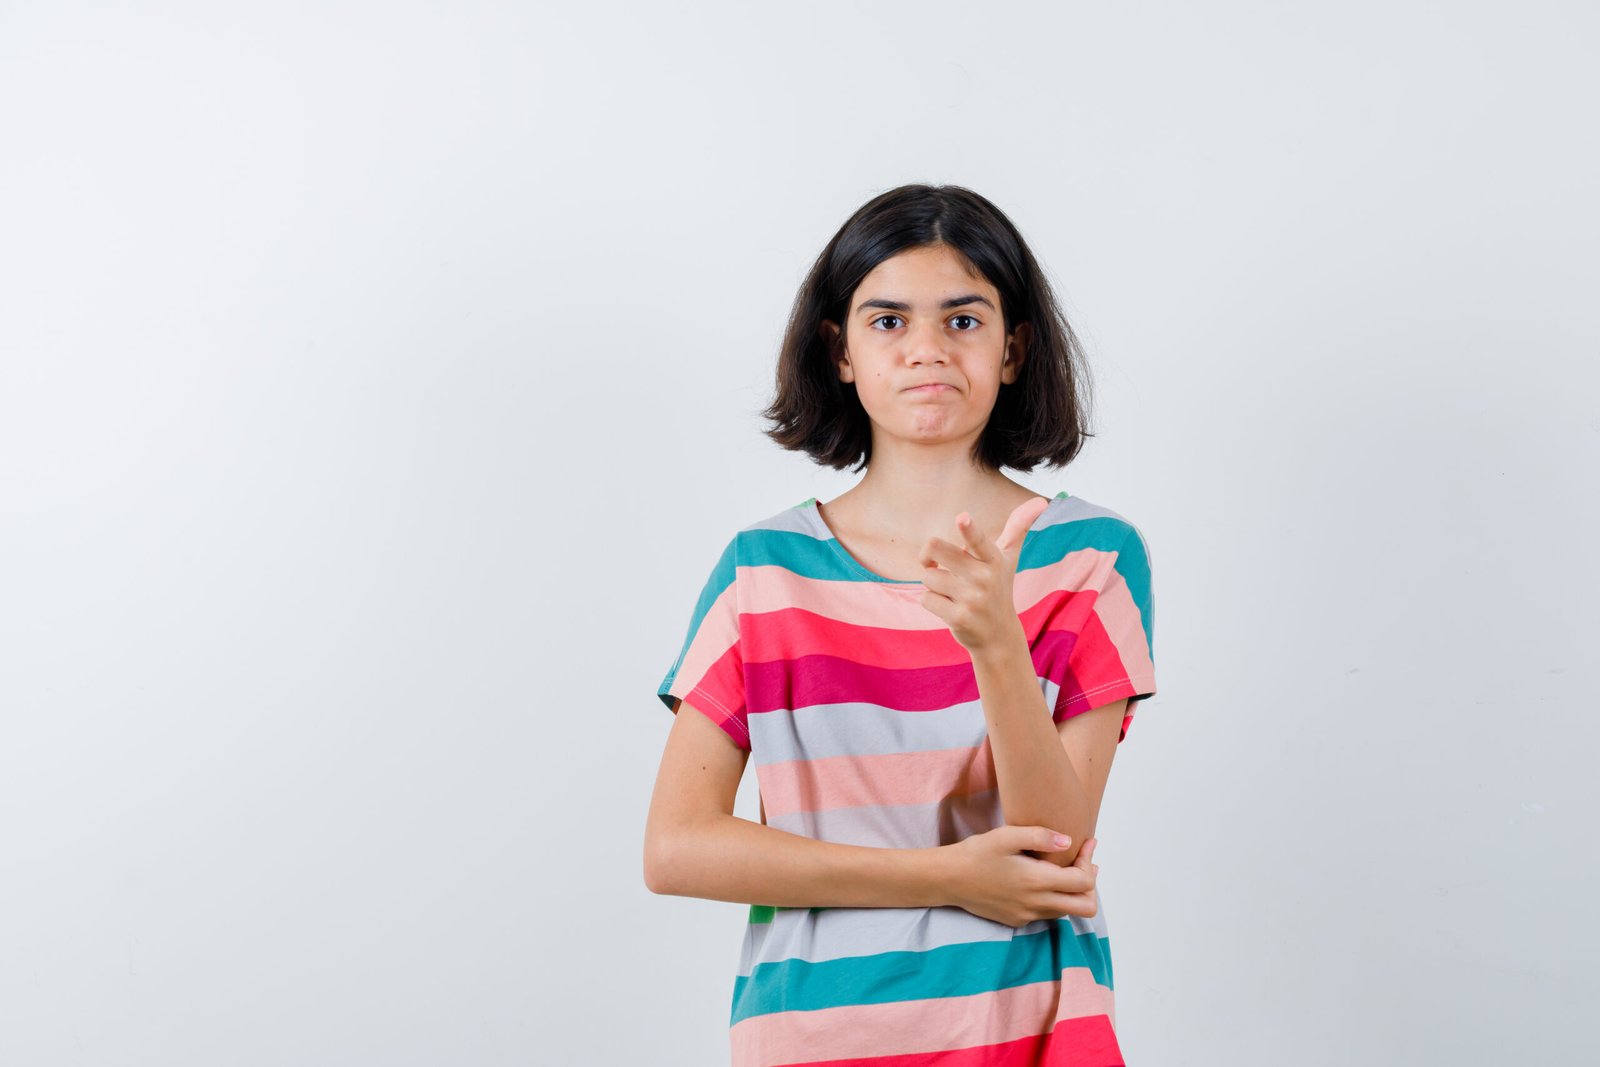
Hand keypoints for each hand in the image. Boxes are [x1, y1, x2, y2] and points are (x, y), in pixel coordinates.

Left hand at [917, 496, 1052, 653]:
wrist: (998, 636)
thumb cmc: (999, 587)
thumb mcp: (1009, 557)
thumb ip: (1018, 527)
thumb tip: (1041, 501)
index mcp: (994, 559)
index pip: (978, 540)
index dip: (969, 529)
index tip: (962, 518)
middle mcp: (984, 578)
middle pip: (934, 547)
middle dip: (928, 556)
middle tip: (936, 564)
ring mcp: (972, 599)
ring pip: (928, 577)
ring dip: (933, 584)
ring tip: (953, 593)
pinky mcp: (959, 618)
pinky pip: (926, 598)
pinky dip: (931, 602)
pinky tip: (949, 608)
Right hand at [939, 826, 1100, 926]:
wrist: (948, 879)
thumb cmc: (976, 853)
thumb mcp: (1006, 836)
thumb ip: (1040, 836)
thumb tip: (1069, 841)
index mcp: (1037, 881)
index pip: (1085, 883)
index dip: (1090, 862)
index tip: (1087, 844)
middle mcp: (1036, 904)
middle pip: (1085, 907)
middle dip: (1090, 886)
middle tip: (1082, 863)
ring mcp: (1026, 916)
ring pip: (1066, 911)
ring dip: (1071, 892)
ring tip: (1063, 868)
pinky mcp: (1016, 921)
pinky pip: (1046, 914)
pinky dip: (1052, 899)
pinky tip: (1040, 880)